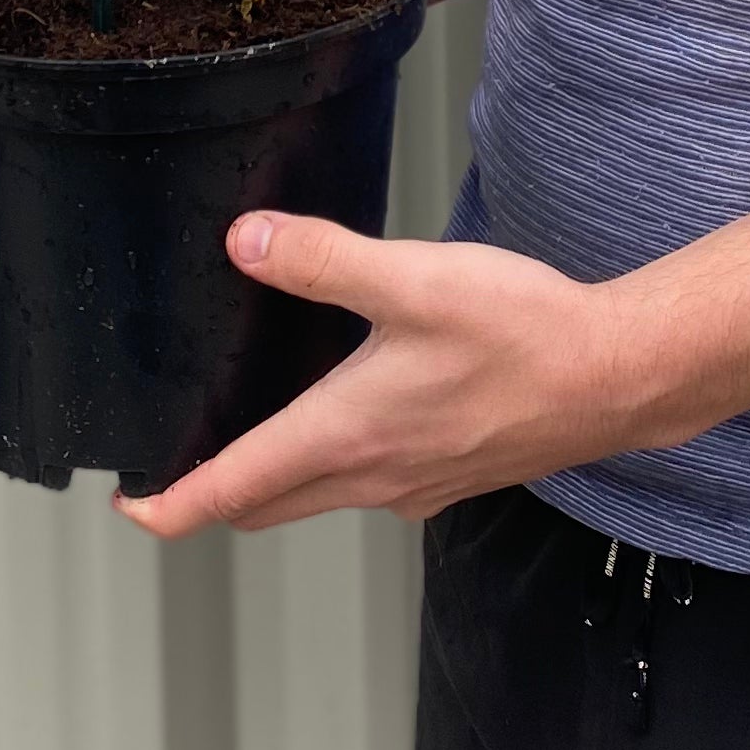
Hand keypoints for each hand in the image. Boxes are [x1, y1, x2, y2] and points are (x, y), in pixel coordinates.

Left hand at [113, 220, 650, 536]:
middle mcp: (373, 477)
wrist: (618, 376)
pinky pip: (367, 487)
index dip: (171, 505)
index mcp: (347, 434)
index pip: (233, 489)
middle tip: (171, 473)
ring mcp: (414, 487)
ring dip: (273, 483)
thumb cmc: (525, 333)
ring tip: (247, 439)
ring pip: (316, 500)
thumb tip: (243, 242)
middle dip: (212, 496)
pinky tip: (347, 419)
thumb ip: (322, 259)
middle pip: (266, 507)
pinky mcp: (450, 478)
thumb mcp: (413, 279)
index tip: (131, 507)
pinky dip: (331, 469)